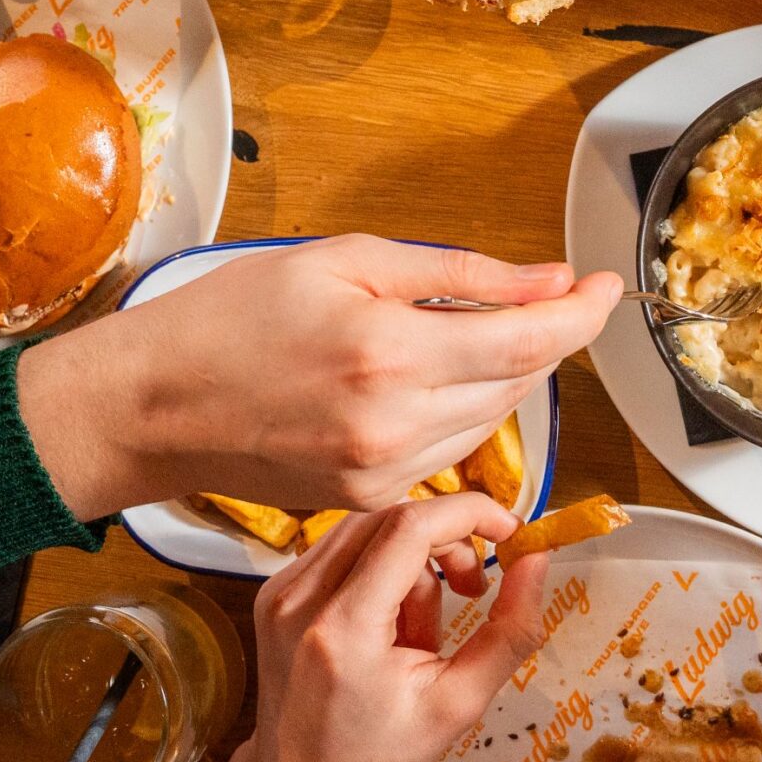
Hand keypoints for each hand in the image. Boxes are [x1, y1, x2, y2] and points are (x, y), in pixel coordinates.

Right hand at [19, 235, 619, 517]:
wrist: (151, 405)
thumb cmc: (230, 317)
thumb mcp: (344, 261)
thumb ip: (457, 275)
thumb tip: (547, 280)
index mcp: (391, 351)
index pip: (530, 340)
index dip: (583, 313)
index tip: (609, 287)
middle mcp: (395, 423)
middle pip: (517, 385)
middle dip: (541, 339)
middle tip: (537, 296)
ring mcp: (382, 473)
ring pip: (488, 426)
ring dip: (501, 379)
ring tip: (469, 334)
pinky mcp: (366, 500)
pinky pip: (445, 456)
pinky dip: (457, 415)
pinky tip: (427, 381)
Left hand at [233, 491, 548, 761]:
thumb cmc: (379, 760)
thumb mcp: (459, 704)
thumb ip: (509, 631)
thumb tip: (538, 559)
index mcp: (343, 630)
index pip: (410, 527)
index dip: (470, 514)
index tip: (511, 532)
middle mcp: (299, 598)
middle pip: (391, 518)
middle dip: (447, 540)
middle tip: (475, 590)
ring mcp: (279, 591)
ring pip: (369, 528)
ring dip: (414, 558)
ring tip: (424, 628)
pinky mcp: (274, 592)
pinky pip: (344, 548)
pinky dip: (381, 571)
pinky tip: (389, 626)